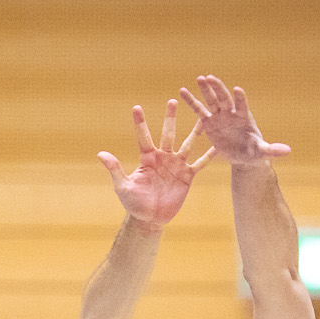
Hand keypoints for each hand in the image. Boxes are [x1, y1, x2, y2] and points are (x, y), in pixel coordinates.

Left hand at [98, 100, 214, 226]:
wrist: (150, 218)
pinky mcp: (187, 176)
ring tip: (202, 116)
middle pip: (168, 133)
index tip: (137, 107)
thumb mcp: (122, 186)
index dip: (140, 122)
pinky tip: (219, 145)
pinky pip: (200, 164)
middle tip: (173, 100)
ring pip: (188, 144)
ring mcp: (177, 165)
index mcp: (147, 158)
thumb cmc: (134, 203)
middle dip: (170, 118)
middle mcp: (163, 157)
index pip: (143, 136)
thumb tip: (100, 153)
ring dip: (194, 131)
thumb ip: (115, 169)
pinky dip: (209, 155)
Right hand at [178, 75, 290, 166]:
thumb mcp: (263, 153)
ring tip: (199, 78)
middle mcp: (231, 113)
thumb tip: (288, 151)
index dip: (241, 98)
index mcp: (244, 118)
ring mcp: (220, 116)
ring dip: (205, 89)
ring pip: (212, 100)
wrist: (243, 156)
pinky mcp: (210, 122)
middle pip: (224, 98)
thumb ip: (273, 150)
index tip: (238, 90)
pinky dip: (191, 101)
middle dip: (218, 88)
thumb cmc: (254, 153)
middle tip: (210, 77)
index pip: (242, 105)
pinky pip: (199, 110)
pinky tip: (183, 91)